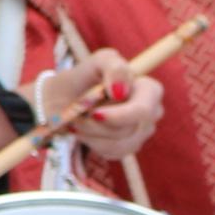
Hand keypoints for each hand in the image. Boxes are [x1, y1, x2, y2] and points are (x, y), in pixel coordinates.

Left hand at [41, 51, 166, 167]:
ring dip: (90, 133)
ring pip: (118, 143)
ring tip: (76, 120)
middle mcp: (152, 113)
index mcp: (149, 90)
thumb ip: (112, 66)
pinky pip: (112, 152)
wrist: (62, 102)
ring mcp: (142, 133)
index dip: (120, 115)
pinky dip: (91, 142)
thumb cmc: (82, 79)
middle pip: (128, 130)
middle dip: (96, 125)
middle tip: (76, 116)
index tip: (94, 113)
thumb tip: (121, 91)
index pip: (143, 110)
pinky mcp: (128, 148)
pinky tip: (85, 130)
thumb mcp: (94, 63)